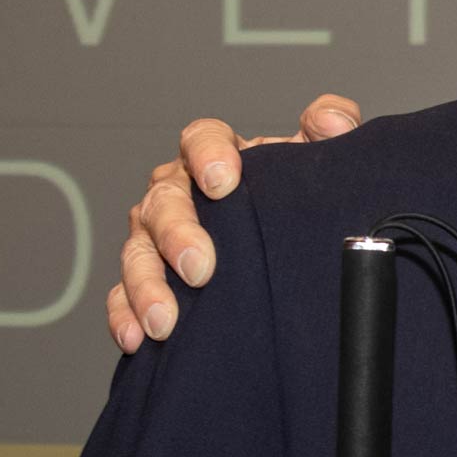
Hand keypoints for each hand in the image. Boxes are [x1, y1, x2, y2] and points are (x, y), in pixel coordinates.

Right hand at [104, 93, 365, 351]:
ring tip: (165, 320)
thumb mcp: (316, 163)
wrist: (284, 249)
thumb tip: (332, 120)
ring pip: (138, 252)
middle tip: (200, 268)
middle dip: (177, 235)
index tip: (224, 180)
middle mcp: (177, 192)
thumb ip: (331, 130)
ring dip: (147, 286)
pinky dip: (126, 315)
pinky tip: (138, 337)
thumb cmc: (292, 198)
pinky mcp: (146, 281)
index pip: (200, 139)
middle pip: (164, 201)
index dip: (207, 155)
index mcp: (215, 155)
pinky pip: (124, 296)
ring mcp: (155, 237)